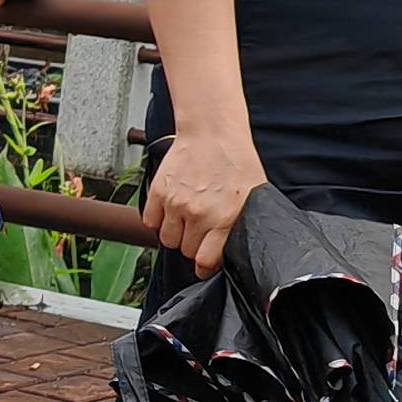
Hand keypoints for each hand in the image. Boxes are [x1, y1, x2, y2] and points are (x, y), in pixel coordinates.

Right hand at [145, 122, 264, 275]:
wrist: (212, 134)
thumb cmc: (236, 162)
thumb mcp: (252, 197)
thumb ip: (238, 224)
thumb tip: (231, 248)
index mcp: (224, 218)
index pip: (206, 260)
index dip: (205, 266)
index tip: (205, 266)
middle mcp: (198, 214)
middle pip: (186, 250)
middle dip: (192, 244)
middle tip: (199, 232)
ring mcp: (175, 204)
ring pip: (166, 238)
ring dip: (174, 233)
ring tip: (184, 220)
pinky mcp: (158, 193)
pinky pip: (150, 221)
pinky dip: (158, 219)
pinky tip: (170, 209)